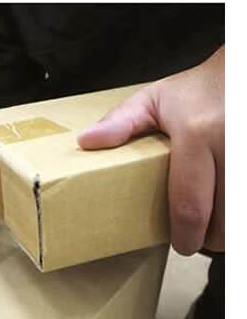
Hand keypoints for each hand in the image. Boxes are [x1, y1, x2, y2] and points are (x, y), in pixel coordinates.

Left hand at [77, 46, 223, 255]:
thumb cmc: (194, 91)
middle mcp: (230, 144)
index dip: (186, 235)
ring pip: (242, 218)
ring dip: (227, 230)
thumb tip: (86, 142)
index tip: (181, 245)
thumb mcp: (152, 100)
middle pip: (223, 219)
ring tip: (211, 224)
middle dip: (208, 238)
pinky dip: (238, 214)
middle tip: (195, 238)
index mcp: (196, 134)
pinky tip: (225, 208)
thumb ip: (120, 122)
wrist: (240, 73)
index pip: (190, 203)